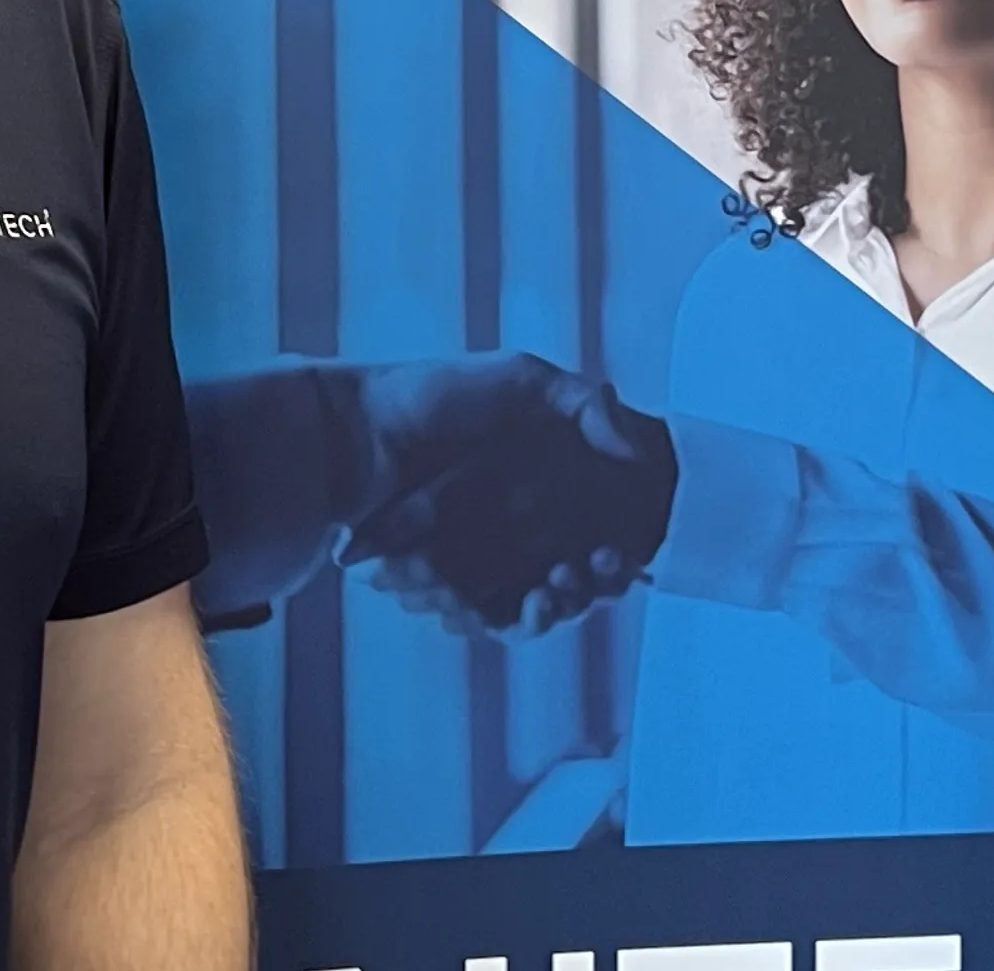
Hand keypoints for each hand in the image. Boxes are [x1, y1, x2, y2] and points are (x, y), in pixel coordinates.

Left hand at [341, 358, 674, 638]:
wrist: (357, 427)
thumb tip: (637, 451)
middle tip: (598, 572)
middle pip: (562, 581)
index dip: (610, 556)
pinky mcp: (439, 584)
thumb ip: (582, 401)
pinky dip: (505, 615)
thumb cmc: (435, 395)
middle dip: (585, 585)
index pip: (585, 539)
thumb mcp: (521, 377)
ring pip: (526, 605)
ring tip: (559, 584)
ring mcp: (472, 561)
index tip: (621, 553)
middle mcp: (503, 530)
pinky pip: (482, 616)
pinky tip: (527, 599)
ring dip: (551, 605)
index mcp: (527, 490)